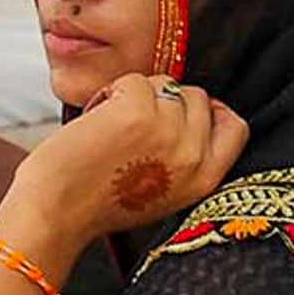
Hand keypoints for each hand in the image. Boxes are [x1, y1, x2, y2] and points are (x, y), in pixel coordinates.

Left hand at [4, 74, 244, 248]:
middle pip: (198, 97)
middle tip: (135, 125)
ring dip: (137, 95)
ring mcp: (167, 131)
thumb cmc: (100, 204)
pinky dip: (111, 93)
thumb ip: (186, 160)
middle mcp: (193, 155)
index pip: (235, 127)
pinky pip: (134, 81)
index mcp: (204, 179)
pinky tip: (96, 121)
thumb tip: (192, 114)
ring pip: (165, 84)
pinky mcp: (137, 112)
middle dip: (167, 101)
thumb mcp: (165, 194)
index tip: (187, 113)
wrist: (58, 213)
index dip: (212, 112)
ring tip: (113, 127)